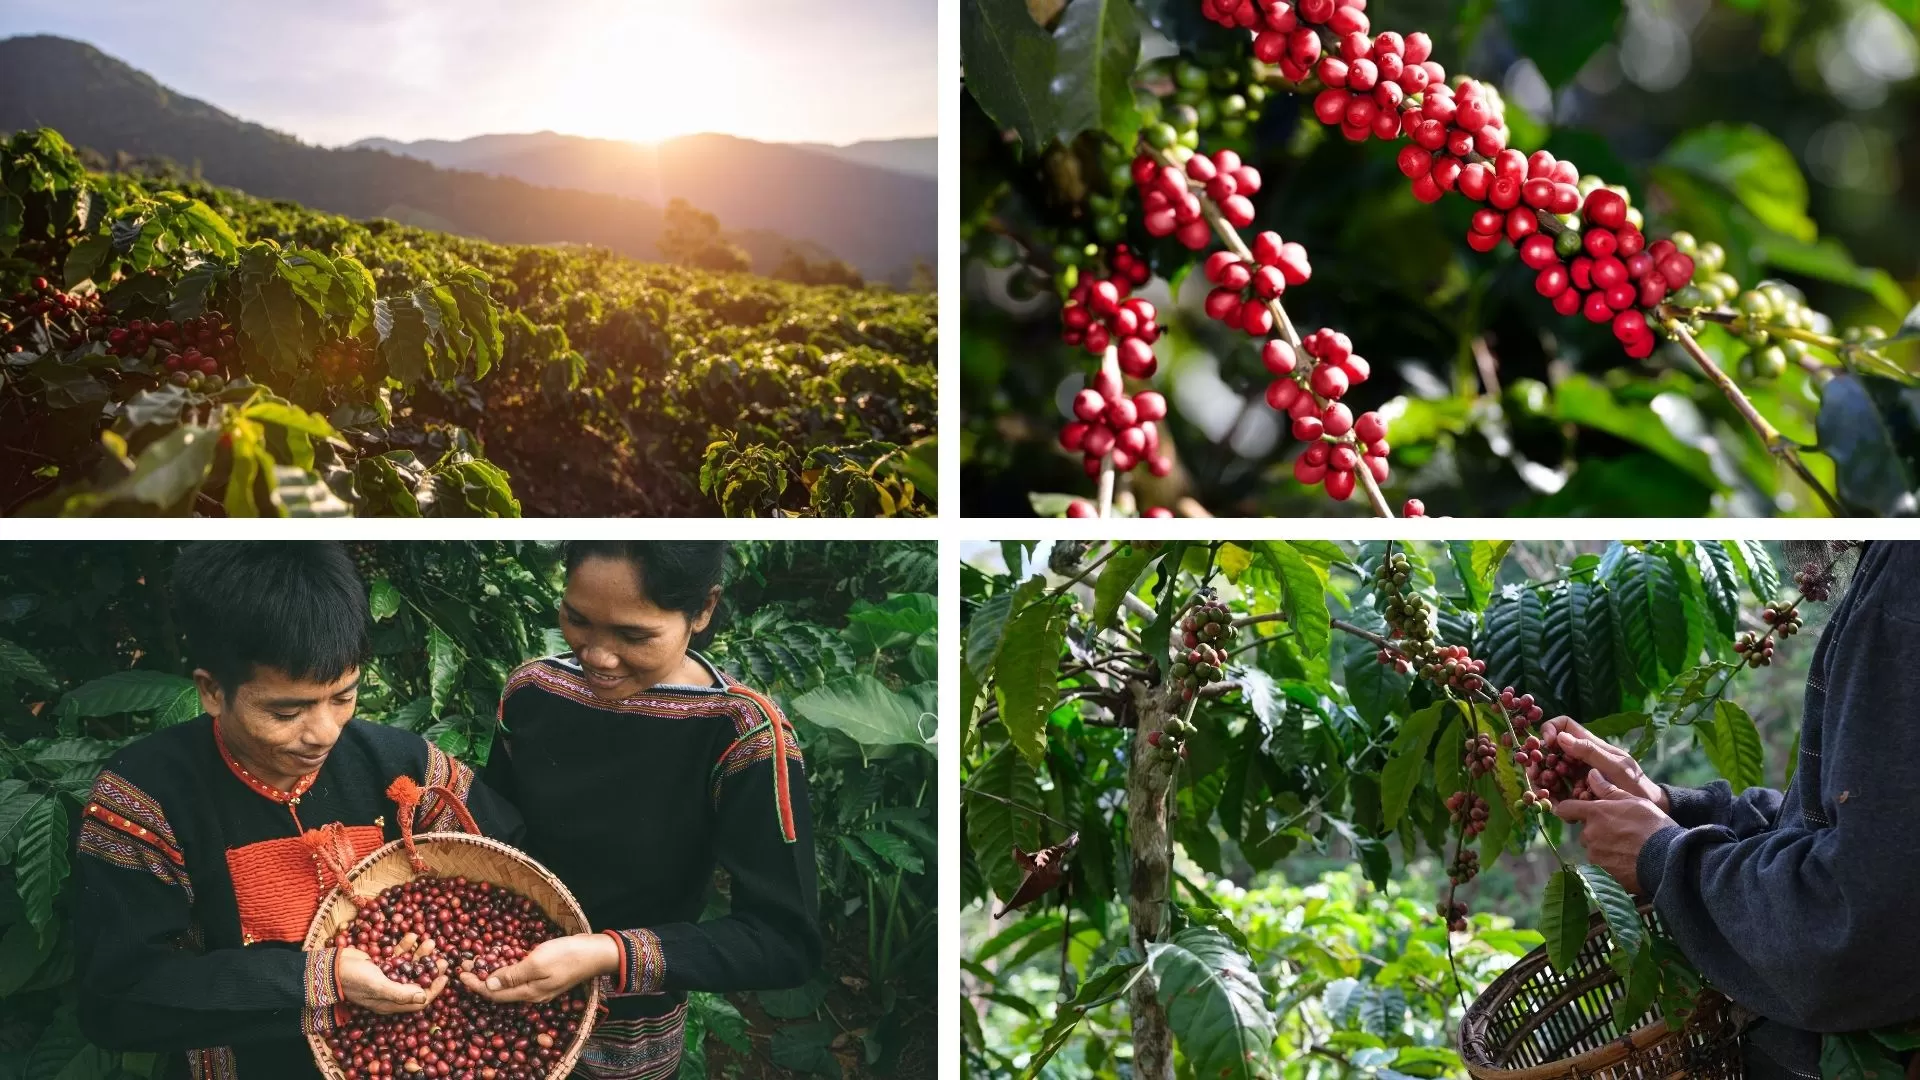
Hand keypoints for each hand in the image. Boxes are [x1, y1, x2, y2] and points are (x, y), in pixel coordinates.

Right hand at [337, 947, 446, 1014]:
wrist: (330, 965)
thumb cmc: (353, 978)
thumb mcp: (378, 986)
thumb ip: (401, 993)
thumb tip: (424, 997)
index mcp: (389, 1003)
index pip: (418, 1001)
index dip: (433, 990)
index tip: (445, 976)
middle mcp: (389, 992)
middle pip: (416, 982)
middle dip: (430, 970)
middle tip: (441, 958)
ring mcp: (385, 977)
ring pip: (409, 967)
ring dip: (420, 955)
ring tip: (430, 941)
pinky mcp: (380, 964)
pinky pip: (397, 956)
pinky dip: (405, 947)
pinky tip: (412, 935)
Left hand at [459, 933, 618, 1003]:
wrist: (597, 953)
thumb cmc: (567, 955)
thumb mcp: (537, 962)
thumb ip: (512, 975)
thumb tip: (488, 986)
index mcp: (528, 993)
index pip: (493, 994)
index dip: (475, 985)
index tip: (460, 973)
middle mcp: (531, 994)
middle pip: (499, 992)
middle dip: (480, 981)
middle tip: (466, 967)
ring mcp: (540, 986)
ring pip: (509, 985)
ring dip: (493, 975)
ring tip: (480, 963)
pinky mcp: (546, 976)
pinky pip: (519, 977)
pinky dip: (507, 971)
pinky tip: (504, 960)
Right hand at [1538, 716, 1667, 810]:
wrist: (1647, 810)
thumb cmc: (1636, 785)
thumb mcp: (1616, 767)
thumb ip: (1591, 752)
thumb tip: (1561, 738)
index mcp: (1590, 745)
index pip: (1564, 725)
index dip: (1550, 729)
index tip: (1548, 744)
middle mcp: (1580, 757)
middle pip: (1550, 750)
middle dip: (1540, 761)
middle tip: (1538, 774)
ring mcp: (1577, 775)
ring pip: (1550, 772)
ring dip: (1544, 781)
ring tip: (1548, 793)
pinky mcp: (1575, 792)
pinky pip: (1557, 791)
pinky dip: (1554, 797)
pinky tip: (1558, 805)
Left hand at [1553, 770, 1676, 894]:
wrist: (1667, 859)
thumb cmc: (1653, 826)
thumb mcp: (1635, 801)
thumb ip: (1609, 789)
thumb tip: (1592, 774)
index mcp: (1595, 813)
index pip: (1565, 809)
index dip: (1569, 810)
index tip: (1575, 812)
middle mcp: (1589, 834)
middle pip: (1584, 831)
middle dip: (1597, 831)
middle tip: (1621, 832)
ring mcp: (1594, 856)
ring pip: (1593, 849)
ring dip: (1604, 848)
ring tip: (1629, 848)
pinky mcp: (1601, 874)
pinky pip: (1601, 866)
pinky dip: (1611, 864)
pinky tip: (1629, 861)